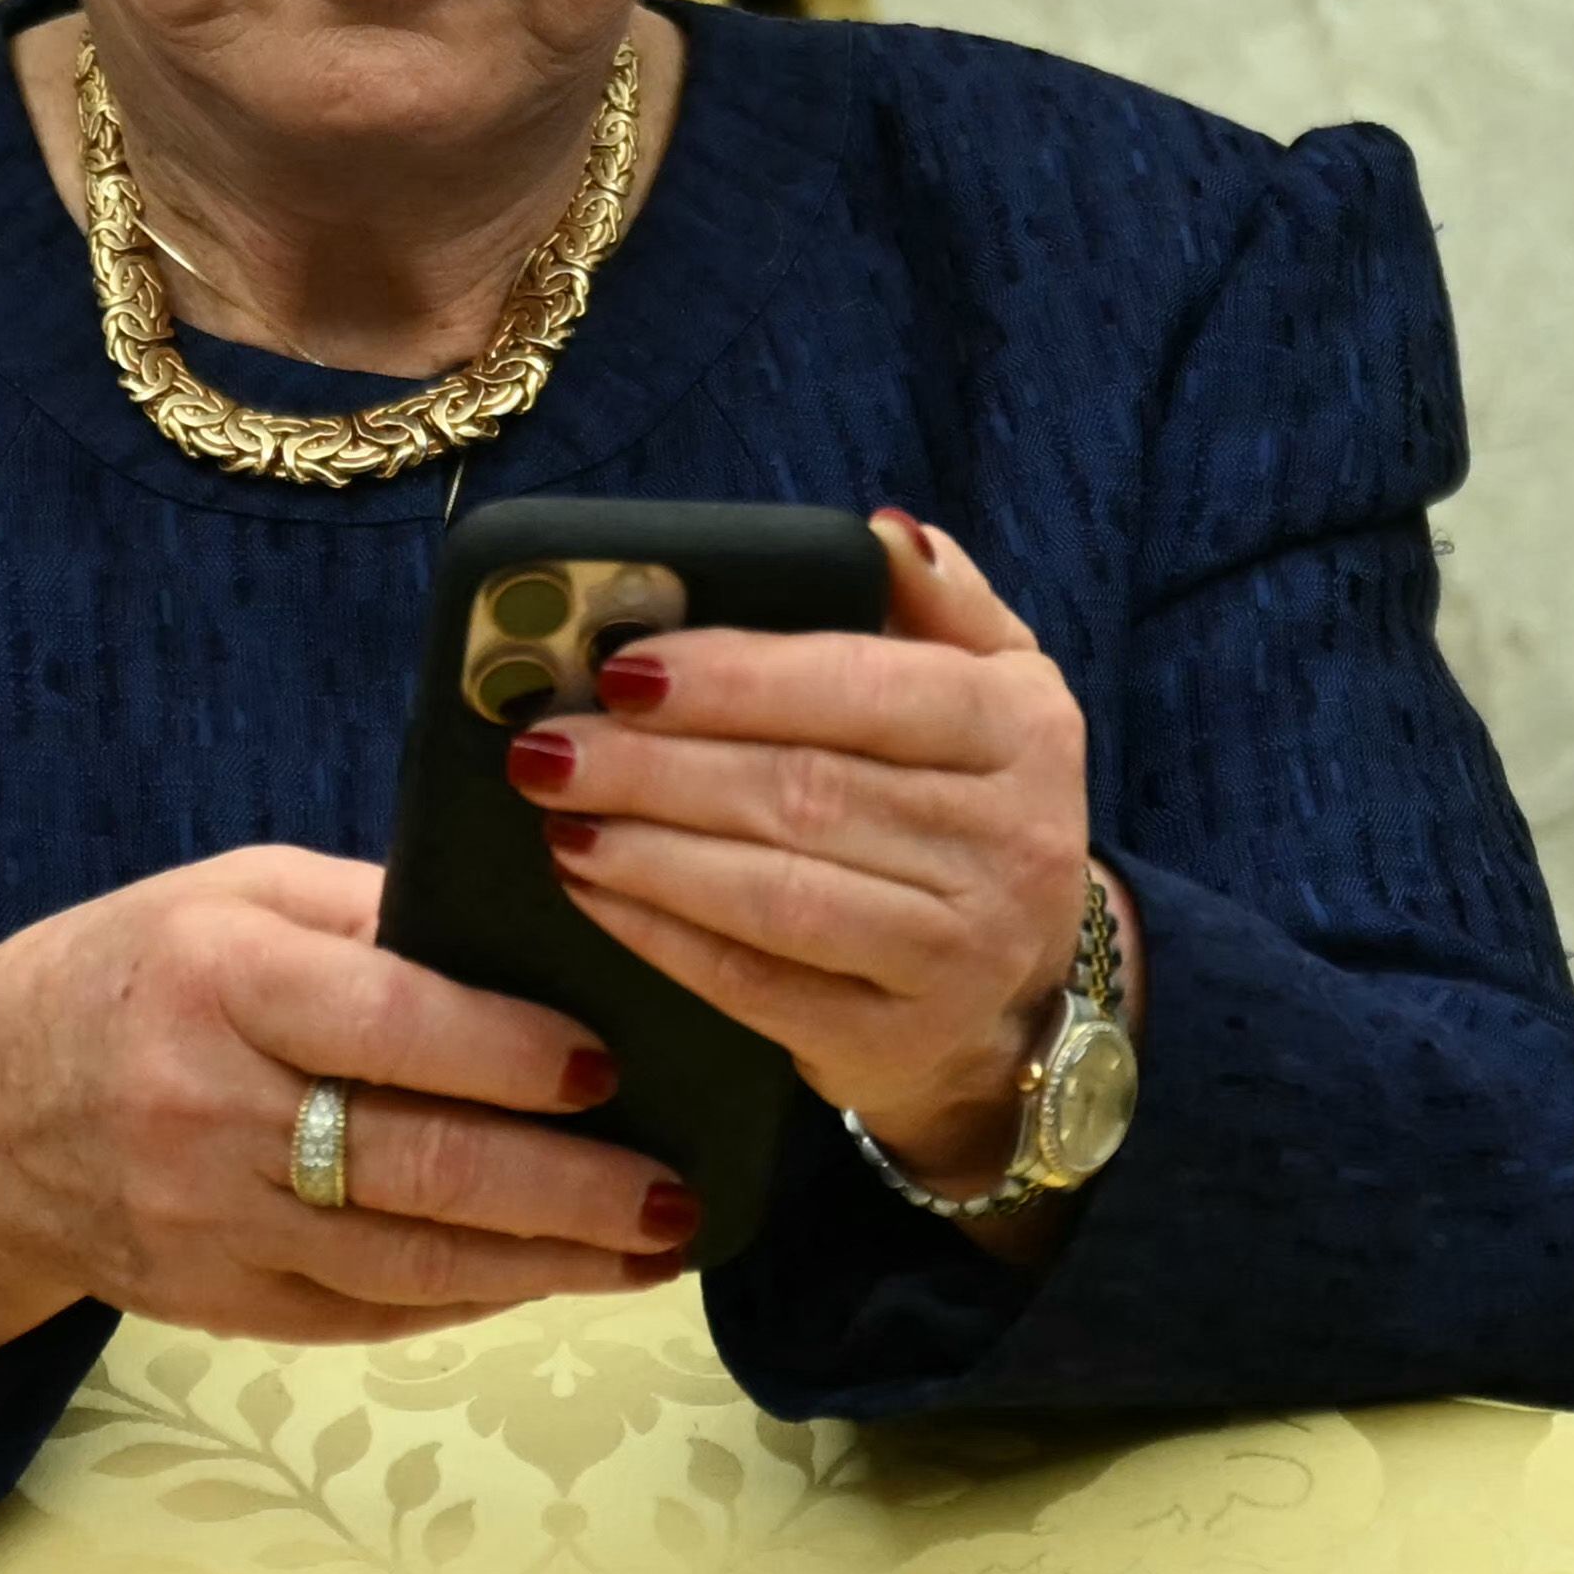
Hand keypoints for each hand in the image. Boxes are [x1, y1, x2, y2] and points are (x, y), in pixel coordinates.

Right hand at [0, 845, 691, 1426]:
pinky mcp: (220, 1305)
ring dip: (550, 1262)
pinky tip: (558, 1274)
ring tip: (657, 1244)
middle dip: (567, 1185)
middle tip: (680, 1189)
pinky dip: (479, 1298)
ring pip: (411, 1261)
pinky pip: (373, 1313)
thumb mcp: (230, 895)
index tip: (613, 1062)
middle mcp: (208, 1108)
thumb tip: (540, 945)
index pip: (388, 1021)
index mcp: (218, 978)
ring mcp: (211, 1225)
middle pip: (417, 1162)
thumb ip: (374, 914)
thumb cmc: (132, 977)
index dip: (509, 1051)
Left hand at [510, 511, 1115, 1193]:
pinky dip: (661, 936)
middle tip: (551, 744)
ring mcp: (955, 953)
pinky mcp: (889, 1040)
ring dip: (650, 852)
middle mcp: (1007, 843)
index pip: (872, 689)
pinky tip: (591, 891)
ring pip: (779, 893)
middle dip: (660, 766)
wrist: (1009, 997)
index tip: (624, 669)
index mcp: (1023, 731)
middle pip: (808, 791)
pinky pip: (755, 985)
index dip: (742, 679)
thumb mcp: (995, 691)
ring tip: (557, 814)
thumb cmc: (970, 807)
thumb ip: (942, 603)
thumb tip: (884, 533)